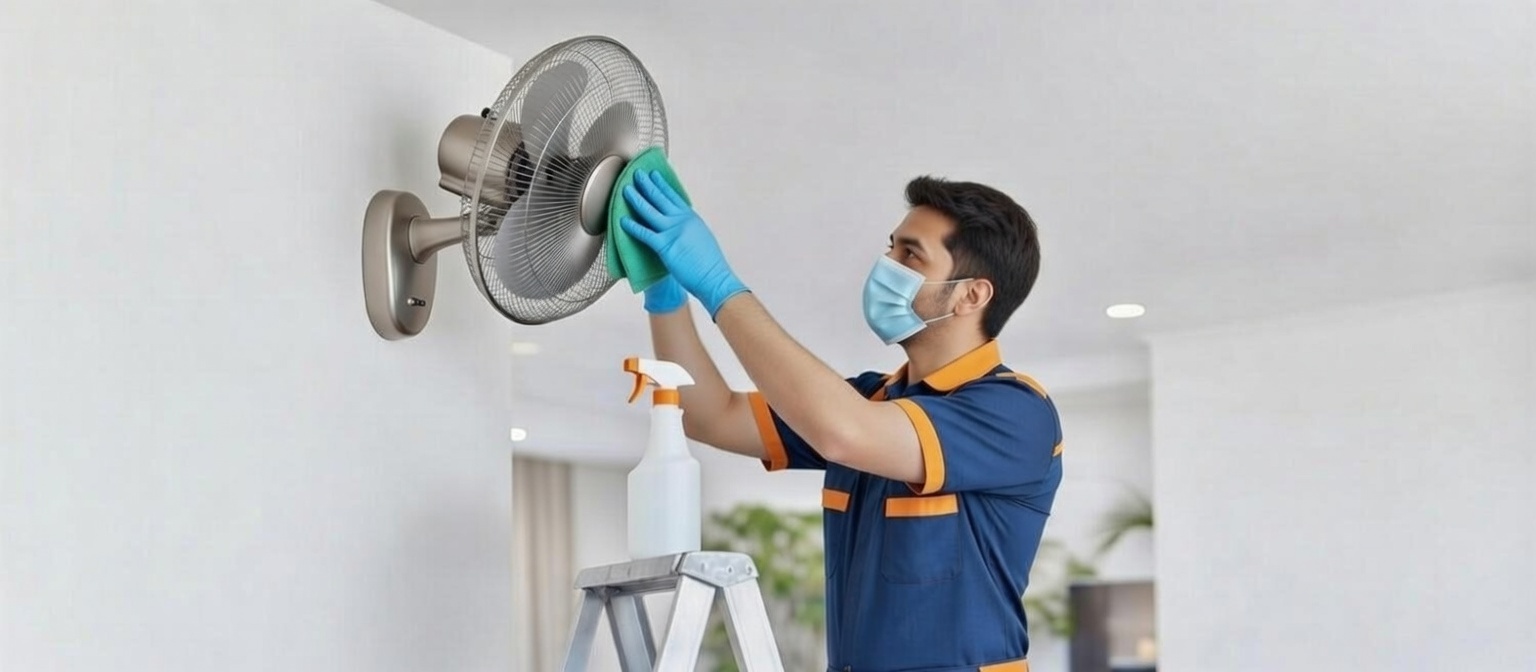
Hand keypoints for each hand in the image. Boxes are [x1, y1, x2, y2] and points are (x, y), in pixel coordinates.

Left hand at [620, 170, 748, 318]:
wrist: (714, 277)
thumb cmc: (709, 263)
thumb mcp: (701, 236)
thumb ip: (689, 227)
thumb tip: (681, 224)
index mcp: (691, 218)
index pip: (673, 196)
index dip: (661, 184)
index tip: (653, 174)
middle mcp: (682, 220)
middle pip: (660, 198)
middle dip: (647, 184)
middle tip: (636, 174)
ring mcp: (673, 232)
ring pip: (650, 211)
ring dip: (636, 199)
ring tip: (626, 190)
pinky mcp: (665, 246)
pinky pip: (645, 234)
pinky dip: (633, 226)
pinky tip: (623, 221)